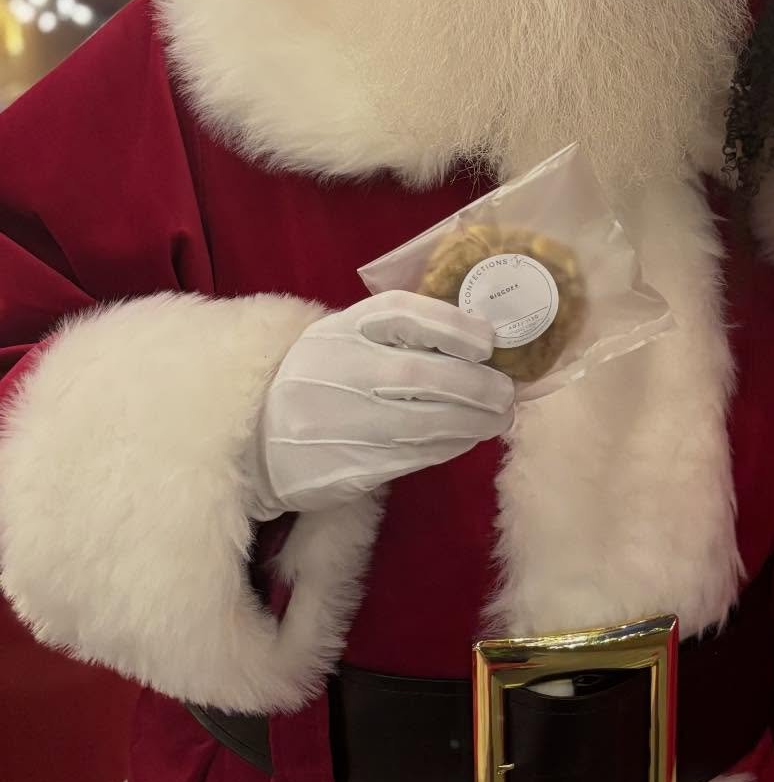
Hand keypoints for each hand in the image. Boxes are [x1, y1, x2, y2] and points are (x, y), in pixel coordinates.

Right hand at [250, 292, 514, 517]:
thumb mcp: (339, 340)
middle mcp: (341, 372)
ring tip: (498, 416)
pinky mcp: (354, 466)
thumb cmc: (316, 382)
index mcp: (339, 331)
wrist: (258, 446)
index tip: (487, 342)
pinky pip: (417, 455)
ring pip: (427, 422)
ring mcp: (346, 423)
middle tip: (507, 390)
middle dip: (477, 384)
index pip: (402, 315)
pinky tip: (468, 438)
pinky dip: (452, 445)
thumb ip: (393, 333)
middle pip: (423, 375)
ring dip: (474, 421)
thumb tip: (474, 331)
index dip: (452, 326)